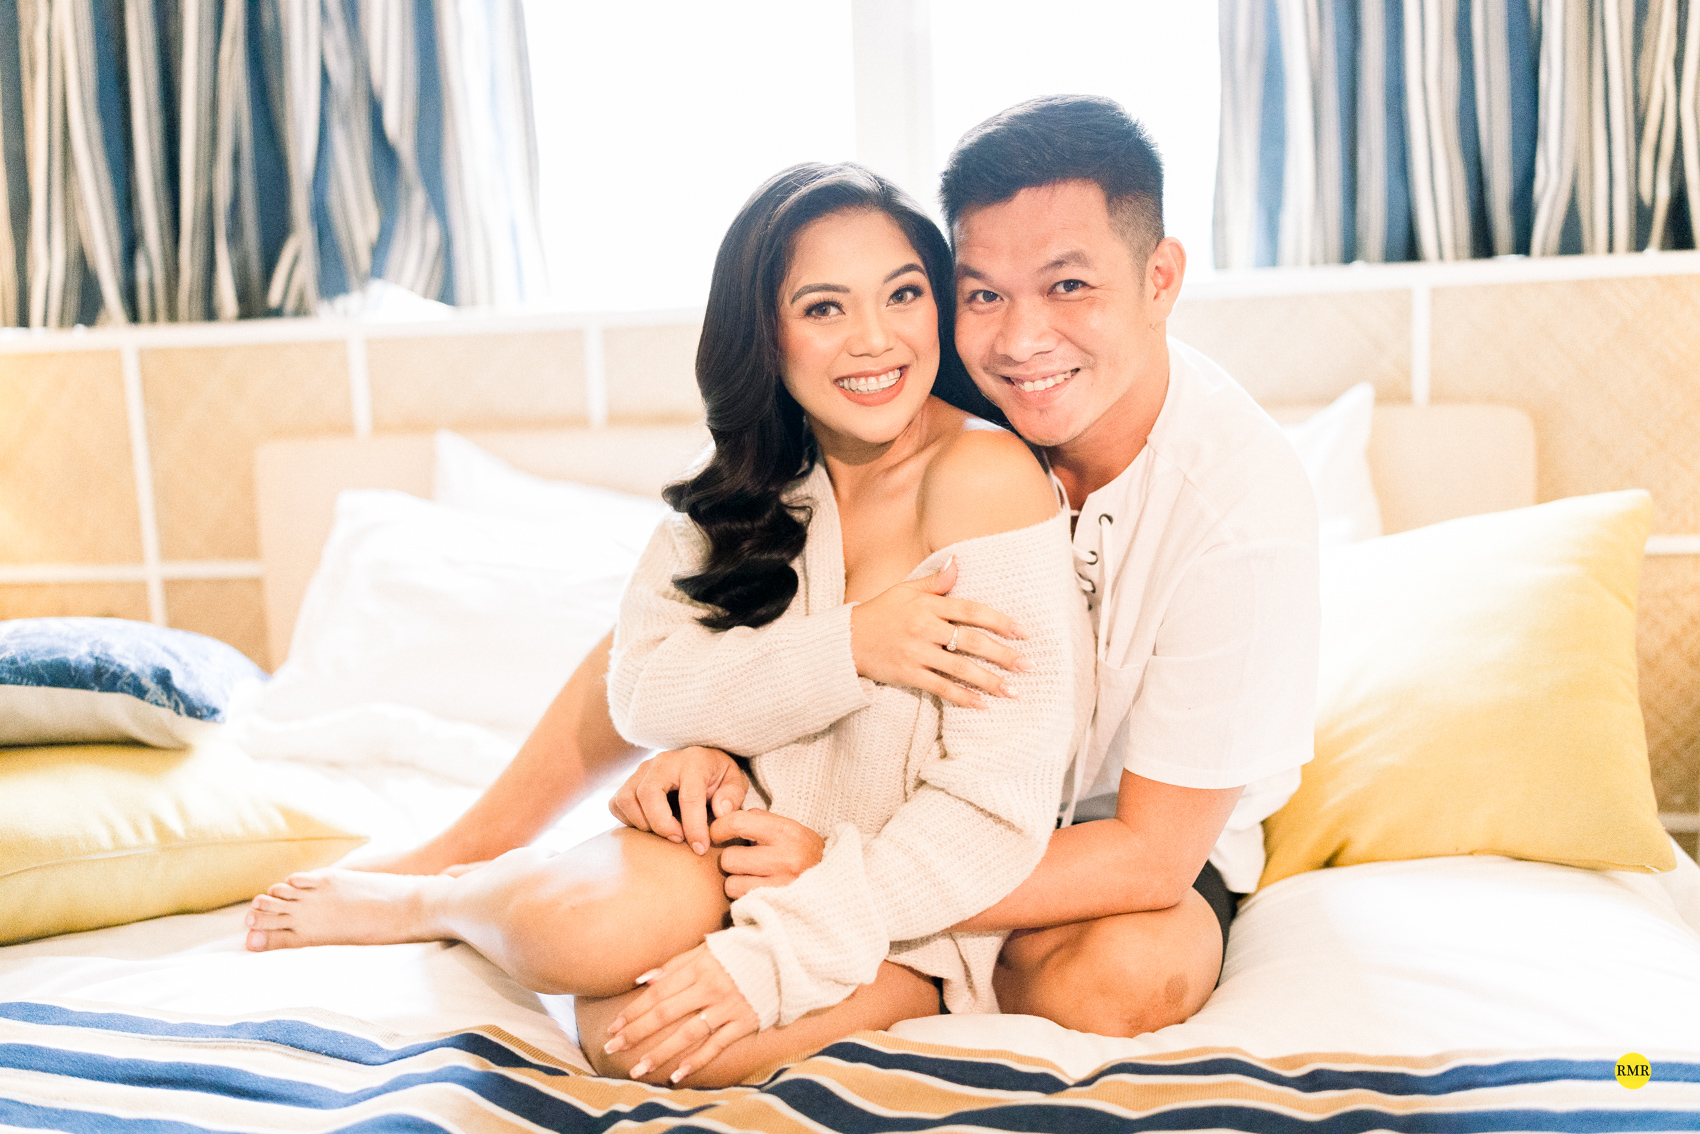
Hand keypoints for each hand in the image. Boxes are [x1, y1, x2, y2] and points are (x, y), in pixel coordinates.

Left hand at [602, 944, 758, 1083]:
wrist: (785, 955)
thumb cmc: (740, 951)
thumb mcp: (707, 950)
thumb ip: (674, 965)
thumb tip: (641, 980)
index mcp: (699, 967)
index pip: (658, 992)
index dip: (634, 1010)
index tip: (614, 1026)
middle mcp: (710, 988)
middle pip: (666, 1013)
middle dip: (637, 1032)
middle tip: (613, 1048)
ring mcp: (727, 1007)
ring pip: (688, 1033)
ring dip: (661, 1052)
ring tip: (639, 1068)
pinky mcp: (744, 1022)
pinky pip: (716, 1045)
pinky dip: (697, 1060)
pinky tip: (678, 1075)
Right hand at [609, 746, 748, 854]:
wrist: (702, 764)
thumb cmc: (719, 778)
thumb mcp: (735, 782)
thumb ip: (732, 796)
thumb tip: (720, 812)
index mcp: (694, 761)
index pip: (689, 796)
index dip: (694, 827)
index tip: (700, 848)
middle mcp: (664, 761)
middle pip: (648, 793)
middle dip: (661, 824)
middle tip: (677, 840)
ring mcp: (642, 770)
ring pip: (627, 798)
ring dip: (643, 823)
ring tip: (664, 833)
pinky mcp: (629, 781)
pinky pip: (617, 804)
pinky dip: (628, 820)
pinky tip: (650, 826)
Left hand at [712, 810, 824, 899]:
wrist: (838, 884)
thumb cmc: (805, 853)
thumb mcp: (790, 829)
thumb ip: (759, 820)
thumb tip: (724, 815)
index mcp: (787, 832)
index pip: (738, 823)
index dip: (719, 828)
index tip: (717, 833)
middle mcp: (785, 858)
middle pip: (730, 858)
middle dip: (731, 860)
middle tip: (743, 861)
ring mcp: (781, 885)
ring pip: (731, 883)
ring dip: (736, 882)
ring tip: (751, 878)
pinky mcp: (777, 906)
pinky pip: (741, 901)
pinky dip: (744, 897)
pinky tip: (756, 892)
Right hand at [849, 556, 1031, 708]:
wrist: (846, 639)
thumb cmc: (880, 612)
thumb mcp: (905, 589)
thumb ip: (936, 581)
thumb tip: (958, 561)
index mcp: (928, 606)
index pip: (971, 611)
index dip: (999, 621)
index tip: (1023, 632)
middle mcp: (925, 629)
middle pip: (972, 642)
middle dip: (1003, 654)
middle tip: (1028, 665)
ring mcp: (917, 653)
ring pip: (960, 668)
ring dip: (989, 681)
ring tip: (1013, 691)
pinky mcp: (909, 674)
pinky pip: (941, 687)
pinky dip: (963, 697)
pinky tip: (983, 704)